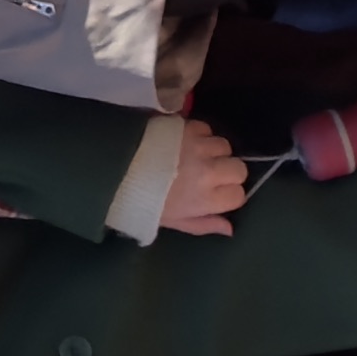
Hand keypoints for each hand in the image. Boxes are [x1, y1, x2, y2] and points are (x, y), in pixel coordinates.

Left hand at [117, 114, 252, 237]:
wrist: (117, 169)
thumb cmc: (144, 201)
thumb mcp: (174, 221)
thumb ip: (204, 224)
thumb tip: (229, 229)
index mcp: (205, 198)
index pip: (238, 194)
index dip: (229, 194)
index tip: (216, 194)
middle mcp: (208, 171)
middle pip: (239, 168)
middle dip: (228, 171)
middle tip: (210, 174)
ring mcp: (198, 146)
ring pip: (224, 145)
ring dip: (214, 151)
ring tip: (196, 156)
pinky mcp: (186, 126)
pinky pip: (206, 128)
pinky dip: (200, 134)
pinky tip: (186, 142)